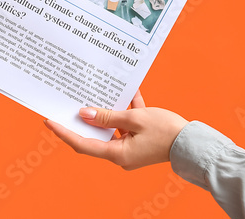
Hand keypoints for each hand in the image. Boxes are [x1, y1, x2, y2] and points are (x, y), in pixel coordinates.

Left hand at [43, 91, 187, 169]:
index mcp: (118, 154)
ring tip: (96, 90)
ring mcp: (131, 148)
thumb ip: (108, 115)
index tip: (49, 120)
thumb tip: (84, 113)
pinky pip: (128, 124)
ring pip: (112, 126)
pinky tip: (129, 91)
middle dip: (84, 118)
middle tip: (67, 102)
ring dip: (108, 109)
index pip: (82, 144)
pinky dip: (127, 109)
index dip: (64, 132)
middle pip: (95, 135)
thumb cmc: (167, 131)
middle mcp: (121, 154)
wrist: (196, 142)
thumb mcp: (136, 118)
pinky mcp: (140, 140)